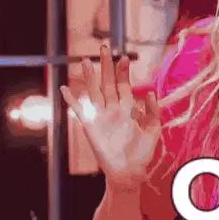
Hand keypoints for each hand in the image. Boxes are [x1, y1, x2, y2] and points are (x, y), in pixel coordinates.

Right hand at [60, 46, 160, 191]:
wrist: (129, 171)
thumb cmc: (142, 152)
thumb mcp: (153, 130)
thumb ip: (153, 111)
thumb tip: (152, 92)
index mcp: (128, 108)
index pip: (124, 85)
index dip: (123, 72)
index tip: (124, 57)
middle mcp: (113, 109)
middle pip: (107, 83)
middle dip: (105, 66)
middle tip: (103, 47)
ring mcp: (101, 116)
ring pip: (93, 92)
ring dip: (88, 77)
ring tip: (83, 60)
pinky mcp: (90, 126)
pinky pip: (80, 110)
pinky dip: (72, 100)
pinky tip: (65, 88)